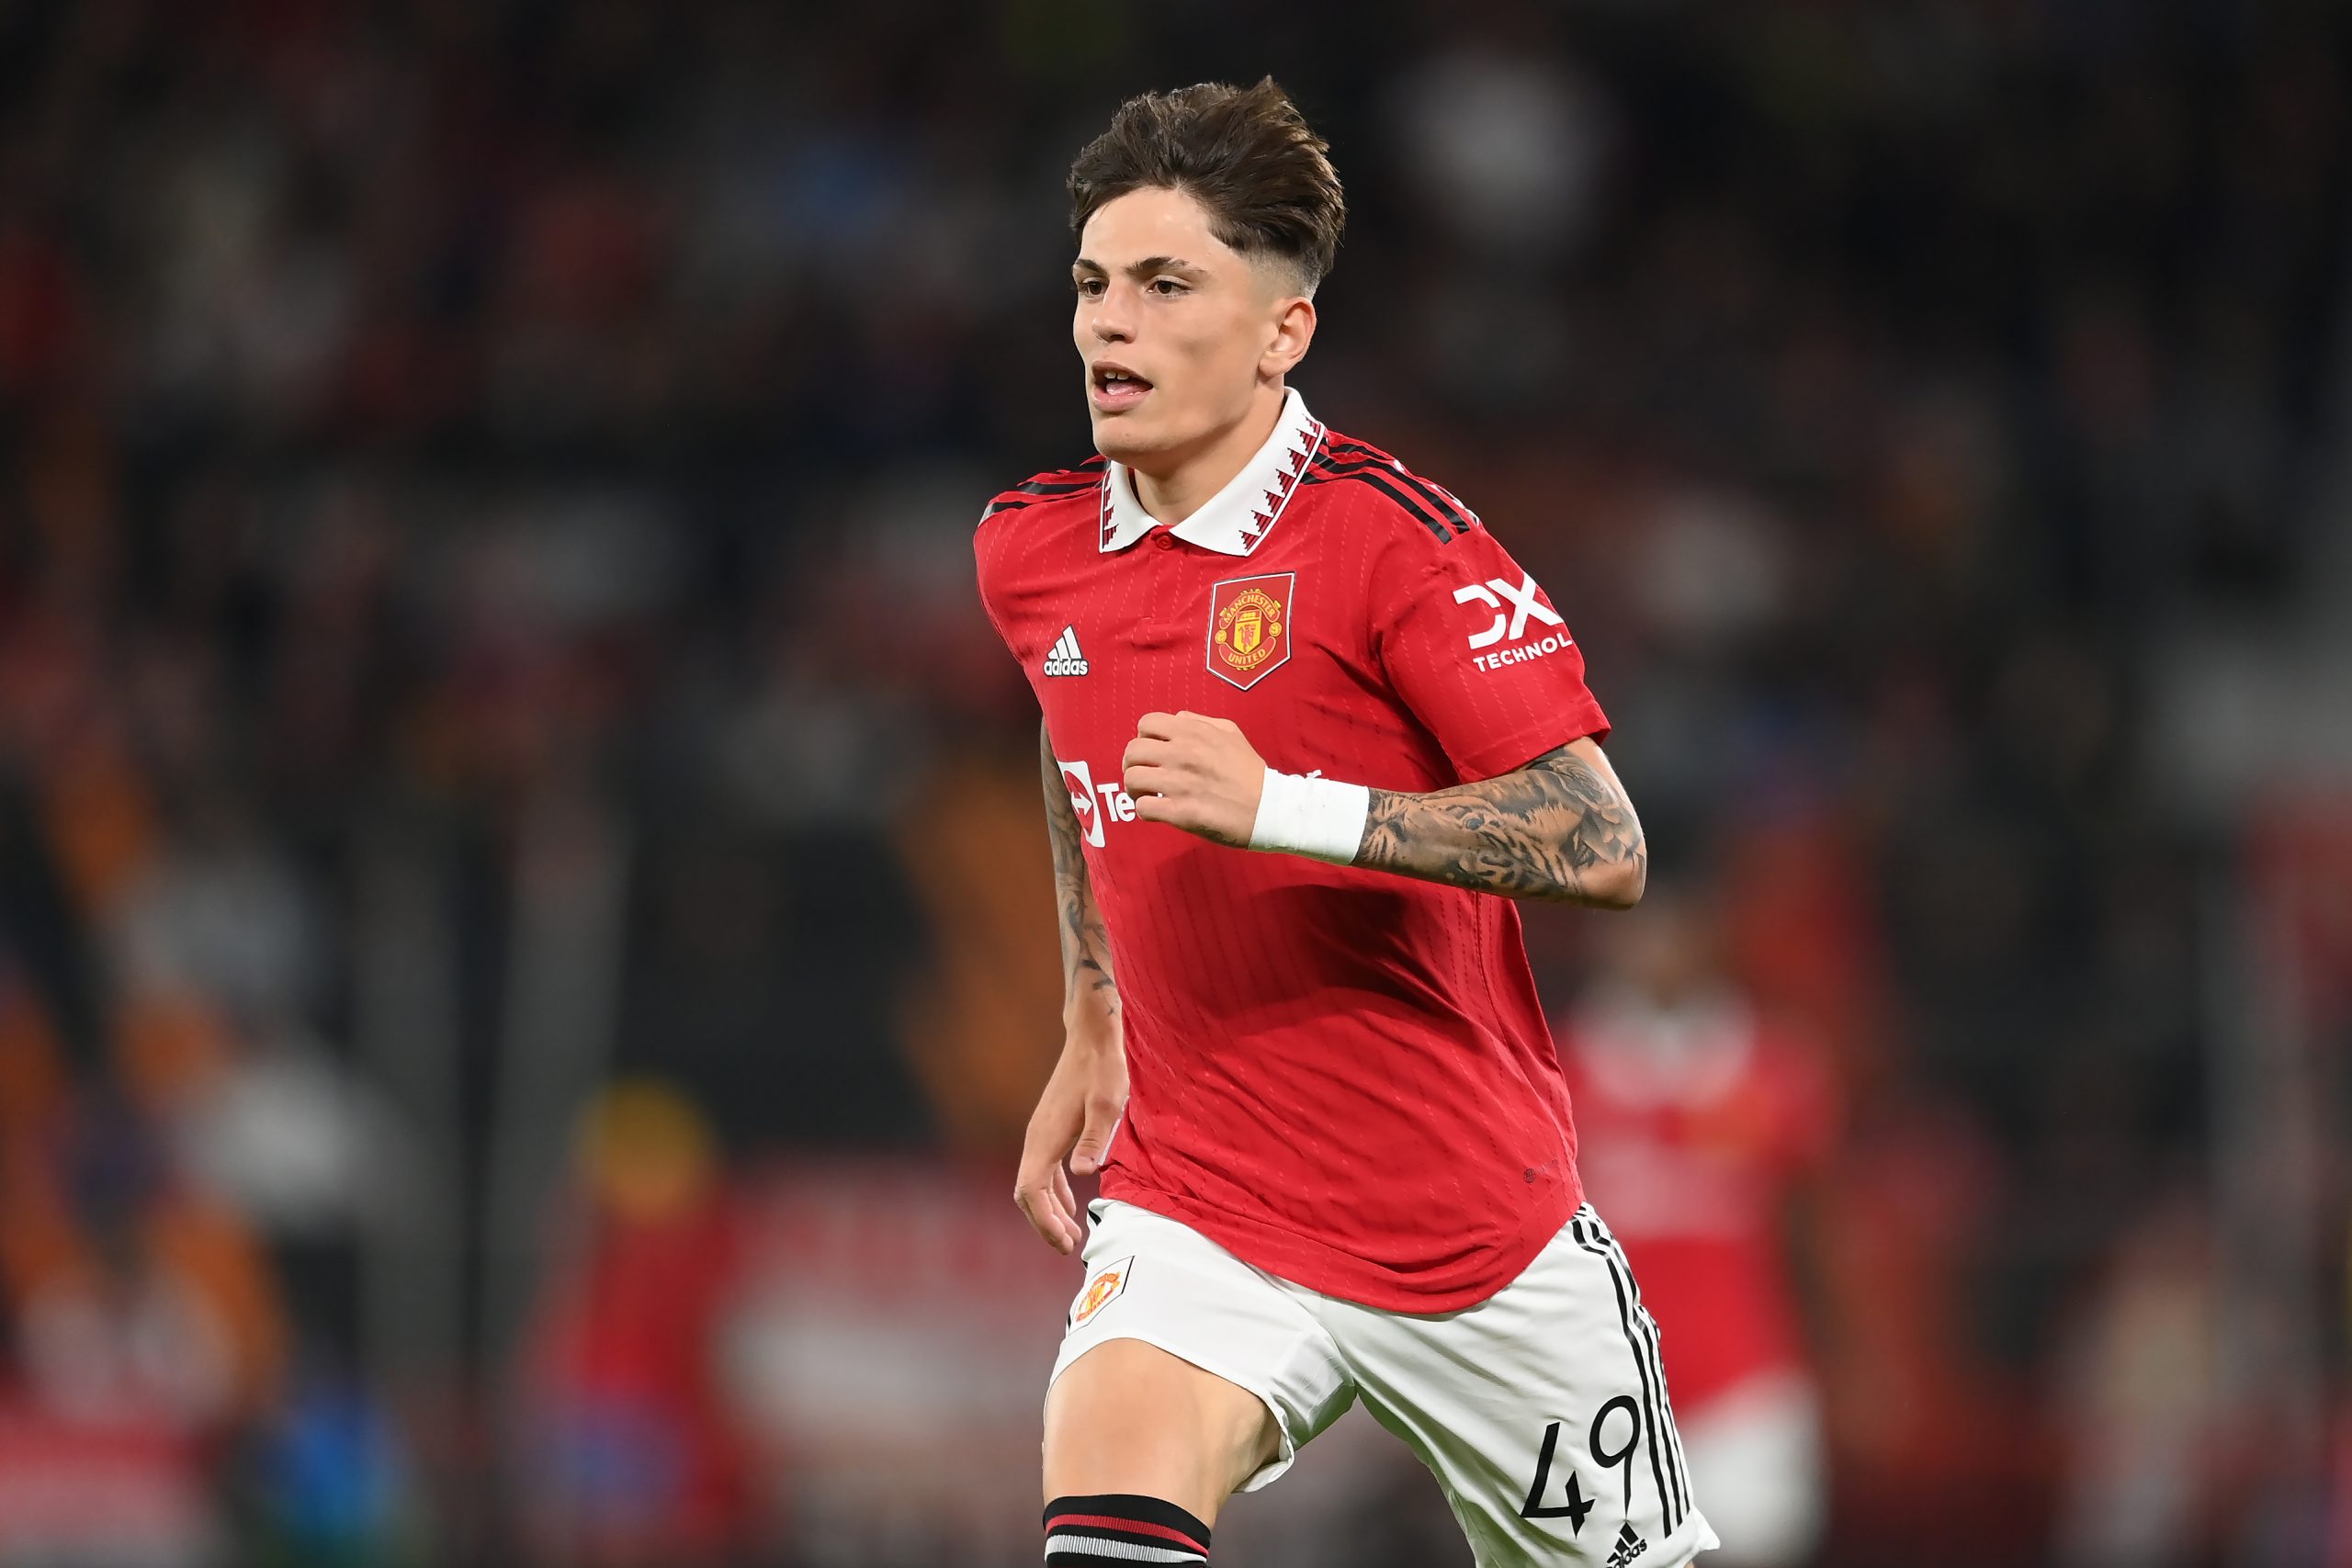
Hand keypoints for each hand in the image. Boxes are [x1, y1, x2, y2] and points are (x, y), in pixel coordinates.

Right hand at [1013, 1031, 1127, 1253]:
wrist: (1092, 1038)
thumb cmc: (1103, 1070)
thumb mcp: (1108, 1104)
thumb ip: (1095, 1138)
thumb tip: (1082, 1174)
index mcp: (1045, 1138)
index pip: (1031, 1191)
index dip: (1045, 1220)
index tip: (1066, 1242)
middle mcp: (1036, 1139)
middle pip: (1027, 1194)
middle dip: (1044, 1223)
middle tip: (1071, 1247)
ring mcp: (1040, 1135)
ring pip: (1032, 1185)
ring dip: (1048, 1212)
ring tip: (1071, 1236)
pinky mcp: (1050, 1130)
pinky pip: (1043, 1171)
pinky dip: (1052, 1194)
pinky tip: (1069, 1205)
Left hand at [1121, 710, 1265, 847]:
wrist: (1270, 808)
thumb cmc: (1250, 771)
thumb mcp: (1231, 733)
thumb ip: (1201, 722)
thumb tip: (1177, 720)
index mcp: (1193, 732)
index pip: (1146, 723)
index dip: (1144, 738)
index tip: (1154, 752)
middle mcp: (1182, 753)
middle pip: (1132, 752)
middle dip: (1133, 764)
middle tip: (1145, 776)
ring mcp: (1179, 783)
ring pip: (1132, 779)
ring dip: (1135, 789)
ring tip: (1148, 795)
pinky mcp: (1180, 812)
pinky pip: (1143, 808)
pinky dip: (1145, 810)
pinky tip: (1158, 811)